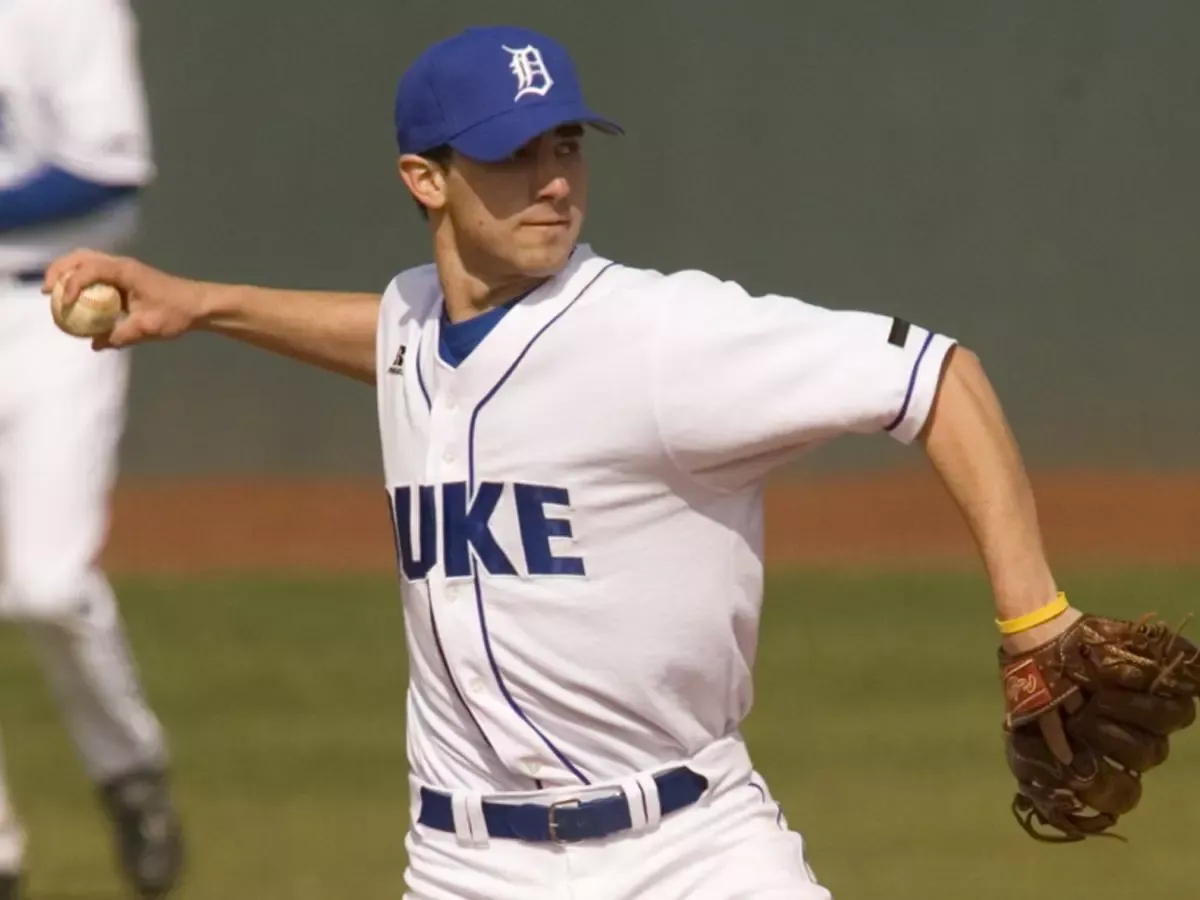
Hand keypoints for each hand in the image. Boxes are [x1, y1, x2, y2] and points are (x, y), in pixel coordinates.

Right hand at [43, 249, 206, 349]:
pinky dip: (80, 279)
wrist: (199, 305)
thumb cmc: (177, 312)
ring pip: (86, 261)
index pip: (88, 269)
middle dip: (59, 270)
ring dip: (68, 272)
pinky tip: (76, 298)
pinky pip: (96, 272)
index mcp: (125, 271)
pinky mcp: (125, 276)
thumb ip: (120, 336)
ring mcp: (123, 268)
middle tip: (46, 291)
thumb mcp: (148, 328)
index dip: (71, 284)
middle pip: (80, 256)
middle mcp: (121, 264)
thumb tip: (95, 344)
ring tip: (55, 291)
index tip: (64, 303)